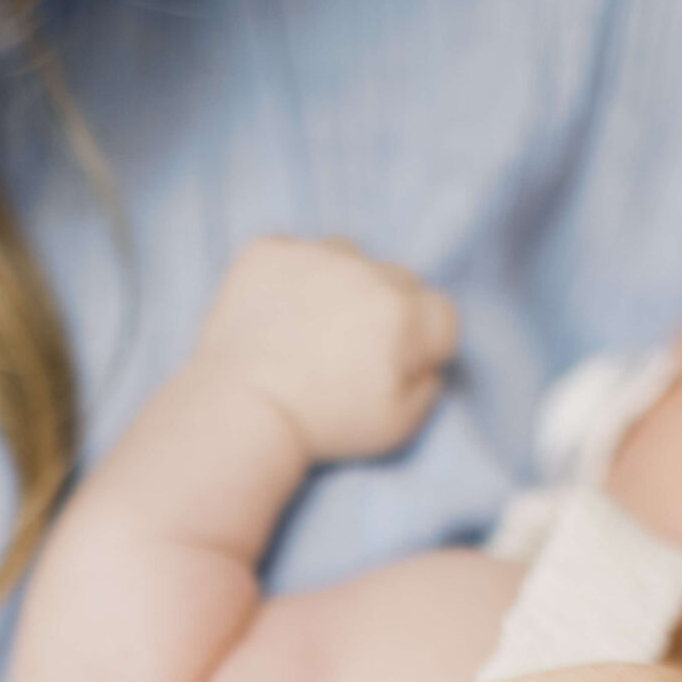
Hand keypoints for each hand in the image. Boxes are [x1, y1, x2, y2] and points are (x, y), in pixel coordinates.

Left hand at [198, 235, 457, 461]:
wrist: (241, 414)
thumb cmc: (323, 429)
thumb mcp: (398, 427)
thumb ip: (428, 386)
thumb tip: (428, 360)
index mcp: (405, 313)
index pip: (441, 315)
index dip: (421, 348)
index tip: (390, 371)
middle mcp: (366, 271)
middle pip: (398, 280)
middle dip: (383, 313)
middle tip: (347, 355)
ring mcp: (314, 255)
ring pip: (347, 257)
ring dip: (340, 285)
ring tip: (310, 331)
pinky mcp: (267, 252)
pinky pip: (293, 253)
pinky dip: (289, 278)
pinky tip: (276, 316)